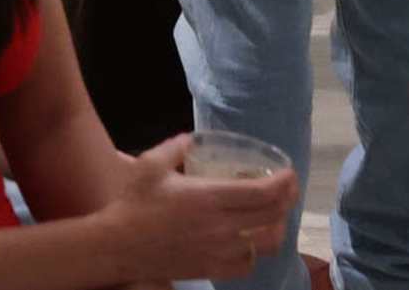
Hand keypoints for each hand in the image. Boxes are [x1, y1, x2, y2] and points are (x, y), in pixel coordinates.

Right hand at [97, 137, 300, 283]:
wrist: (120, 245)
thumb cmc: (134, 202)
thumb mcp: (150, 164)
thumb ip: (176, 147)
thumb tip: (194, 139)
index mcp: (207, 197)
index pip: (261, 193)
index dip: (282, 183)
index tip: (289, 173)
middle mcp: (220, 226)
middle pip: (271, 215)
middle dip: (287, 199)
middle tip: (289, 188)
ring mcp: (219, 251)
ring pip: (266, 243)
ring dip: (277, 226)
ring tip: (275, 215)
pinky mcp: (213, 269)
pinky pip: (248, 264)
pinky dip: (255, 251)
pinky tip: (250, 240)